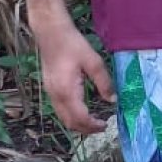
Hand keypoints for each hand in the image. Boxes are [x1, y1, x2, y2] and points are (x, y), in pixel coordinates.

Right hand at [33, 16, 115, 132]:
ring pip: (63, 118)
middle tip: (102, 127)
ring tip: (94, 121)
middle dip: (86, 129)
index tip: (106, 125)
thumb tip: (113, 100)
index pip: (80, 118)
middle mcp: (55, 96)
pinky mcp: (49, 88)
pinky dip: (71, 116)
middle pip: (69, 122)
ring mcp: (50, 93)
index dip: (93, 125)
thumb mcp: (93, 62)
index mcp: (67, 91)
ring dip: (78, 124)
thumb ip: (104, 82)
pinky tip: (82, 110)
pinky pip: (59, 109)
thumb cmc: (72, 44)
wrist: (50, 32)